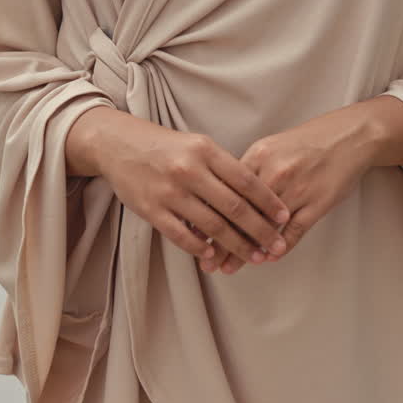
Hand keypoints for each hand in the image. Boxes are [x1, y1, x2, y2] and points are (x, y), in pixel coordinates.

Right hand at [66, 108, 289, 265]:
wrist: (118, 144)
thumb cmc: (164, 146)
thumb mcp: (196, 145)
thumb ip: (222, 167)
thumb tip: (254, 197)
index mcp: (205, 150)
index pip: (245, 179)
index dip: (268, 201)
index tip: (284, 217)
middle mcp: (190, 170)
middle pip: (234, 207)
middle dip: (259, 230)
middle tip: (276, 246)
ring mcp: (170, 192)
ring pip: (212, 226)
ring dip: (236, 246)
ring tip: (254, 257)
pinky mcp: (151, 210)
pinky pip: (183, 236)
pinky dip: (202, 250)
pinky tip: (215, 258)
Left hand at [200, 106, 372, 275]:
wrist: (349, 136)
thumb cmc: (308, 141)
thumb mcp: (273, 146)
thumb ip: (250, 168)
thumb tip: (222, 191)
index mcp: (260, 155)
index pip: (227, 189)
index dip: (209, 213)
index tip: (195, 232)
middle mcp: (275, 172)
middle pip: (242, 212)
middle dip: (222, 240)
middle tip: (208, 261)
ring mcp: (297, 189)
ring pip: (265, 226)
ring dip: (246, 250)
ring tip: (230, 267)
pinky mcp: (318, 203)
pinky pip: (294, 231)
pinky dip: (279, 247)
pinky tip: (267, 259)